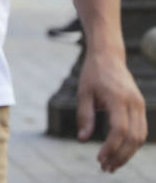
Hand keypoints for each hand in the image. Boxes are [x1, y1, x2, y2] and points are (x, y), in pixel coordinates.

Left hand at [77, 50, 146, 171]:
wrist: (108, 56)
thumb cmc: (92, 74)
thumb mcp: (83, 93)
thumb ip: (84, 116)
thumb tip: (82, 140)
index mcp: (118, 98)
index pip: (119, 130)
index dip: (111, 147)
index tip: (99, 159)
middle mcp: (133, 103)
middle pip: (133, 137)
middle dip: (120, 156)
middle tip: (105, 168)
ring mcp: (140, 105)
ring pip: (140, 137)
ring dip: (127, 153)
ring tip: (111, 164)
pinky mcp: (140, 107)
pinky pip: (141, 131)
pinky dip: (131, 144)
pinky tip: (119, 152)